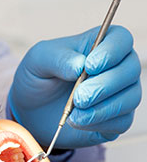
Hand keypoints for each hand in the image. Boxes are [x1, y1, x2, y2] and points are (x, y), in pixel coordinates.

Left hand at [8, 25, 141, 148]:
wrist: (31, 108)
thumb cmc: (38, 77)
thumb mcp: (38, 60)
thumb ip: (57, 58)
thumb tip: (79, 64)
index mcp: (99, 44)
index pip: (121, 39)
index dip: (111, 51)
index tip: (90, 66)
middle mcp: (115, 66)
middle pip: (130, 69)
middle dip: (105, 85)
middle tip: (79, 96)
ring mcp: (119, 92)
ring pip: (130, 97)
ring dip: (103, 107)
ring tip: (75, 112)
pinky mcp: (117, 117)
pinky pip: (122, 121)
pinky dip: (100, 122)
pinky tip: (79, 121)